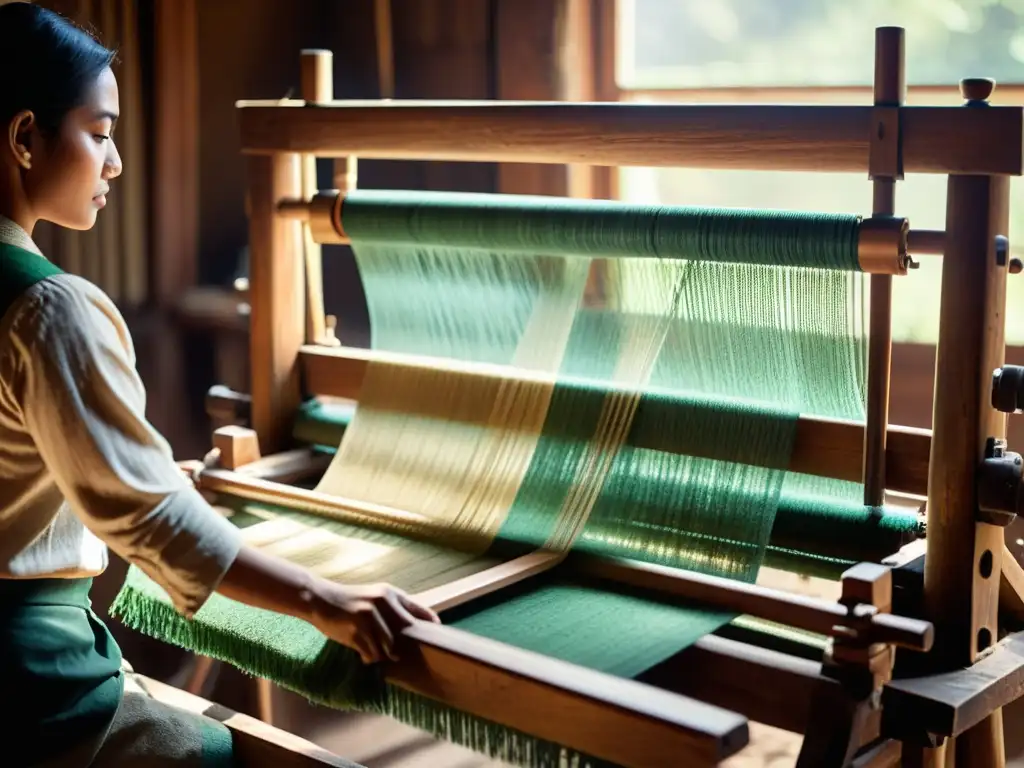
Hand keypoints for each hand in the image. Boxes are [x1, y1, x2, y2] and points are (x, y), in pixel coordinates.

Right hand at [311, 581, 440, 663]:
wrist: (319, 598)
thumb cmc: (349, 602)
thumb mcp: (374, 599)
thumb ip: (392, 611)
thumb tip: (413, 631)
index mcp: (391, 593)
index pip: (419, 611)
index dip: (429, 624)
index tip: (436, 636)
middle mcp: (384, 601)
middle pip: (405, 634)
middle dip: (403, 647)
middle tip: (398, 655)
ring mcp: (371, 613)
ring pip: (388, 648)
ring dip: (381, 655)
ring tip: (372, 654)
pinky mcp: (358, 626)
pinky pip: (371, 653)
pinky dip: (368, 657)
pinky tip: (362, 655)